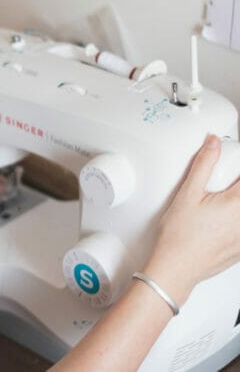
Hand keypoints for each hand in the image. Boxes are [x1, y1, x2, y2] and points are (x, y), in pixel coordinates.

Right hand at [144, 135, 239, 304]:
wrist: (176, 267)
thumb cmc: (179, 236)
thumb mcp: (187, 193)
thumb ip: (203, 164)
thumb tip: (213, 143)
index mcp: (237, 203)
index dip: (234, 173)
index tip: (228, 173)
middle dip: (231, 189)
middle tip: (219, 189)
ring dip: (230, 206)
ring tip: (215, 208)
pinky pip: (239, 230)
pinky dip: (230, 223)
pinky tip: (216, 225)